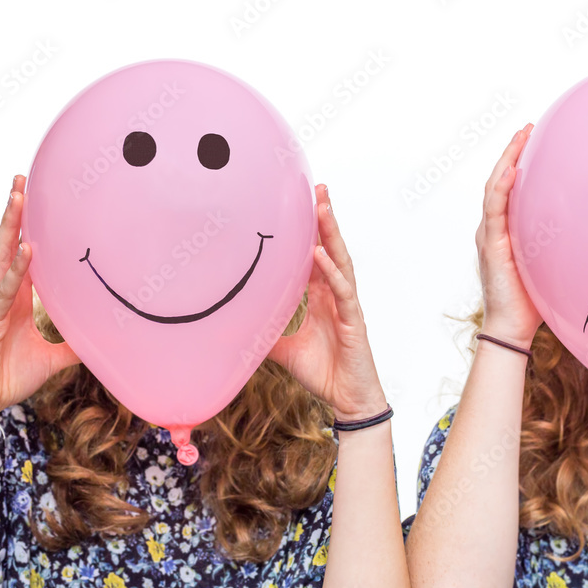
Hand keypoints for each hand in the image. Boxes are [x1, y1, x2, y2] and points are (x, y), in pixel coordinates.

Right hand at [0, 175, 79, 419]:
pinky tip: (27, 249)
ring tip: (18, 196)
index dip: (30, 227)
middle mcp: (4, 293)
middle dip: (16, 211)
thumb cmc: (10, 375)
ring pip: (2, 256)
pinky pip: (5, 290)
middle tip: (23, 178)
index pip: (25, 253)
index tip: (39, 198)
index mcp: (18, 297)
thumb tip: (106, 335)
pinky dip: (17, 269)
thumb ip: (77, 342)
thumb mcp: (56, 357)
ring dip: (10, 226)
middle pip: (10, 243)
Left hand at [267, 185, 386, 422]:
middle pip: (331, 247)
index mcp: (322, 296)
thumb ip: (264, 333)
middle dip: (325, 217)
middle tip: (318, 186)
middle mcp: (336, 294)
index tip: (299, 202)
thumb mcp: (283, 349)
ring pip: (341, 261)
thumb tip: (233, 326)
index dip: (309, 230)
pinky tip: (320, 254)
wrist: (345, 400)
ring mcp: (346, 305)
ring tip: (322, 207)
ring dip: (332, 233)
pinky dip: (331, 271)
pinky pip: (343, 291)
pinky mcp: (354, 321)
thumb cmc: (321, 372)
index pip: (315, 255)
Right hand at [476, 123, 542, 348]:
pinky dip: (501, 188)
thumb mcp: (550, 263)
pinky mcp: (490, 245)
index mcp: (506, 230)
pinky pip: (494, 210)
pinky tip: (512, 171)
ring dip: (506, 160)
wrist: (512, 327)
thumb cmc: (532, 300)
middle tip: (527, 127)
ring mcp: (489, 235)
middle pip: (499, 180)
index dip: (518, 161)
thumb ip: (559, 244)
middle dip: (512, 151)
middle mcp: (493, 228)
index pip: (509, 188)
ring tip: (520, 137)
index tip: (533, 138)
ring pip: (493, 188)